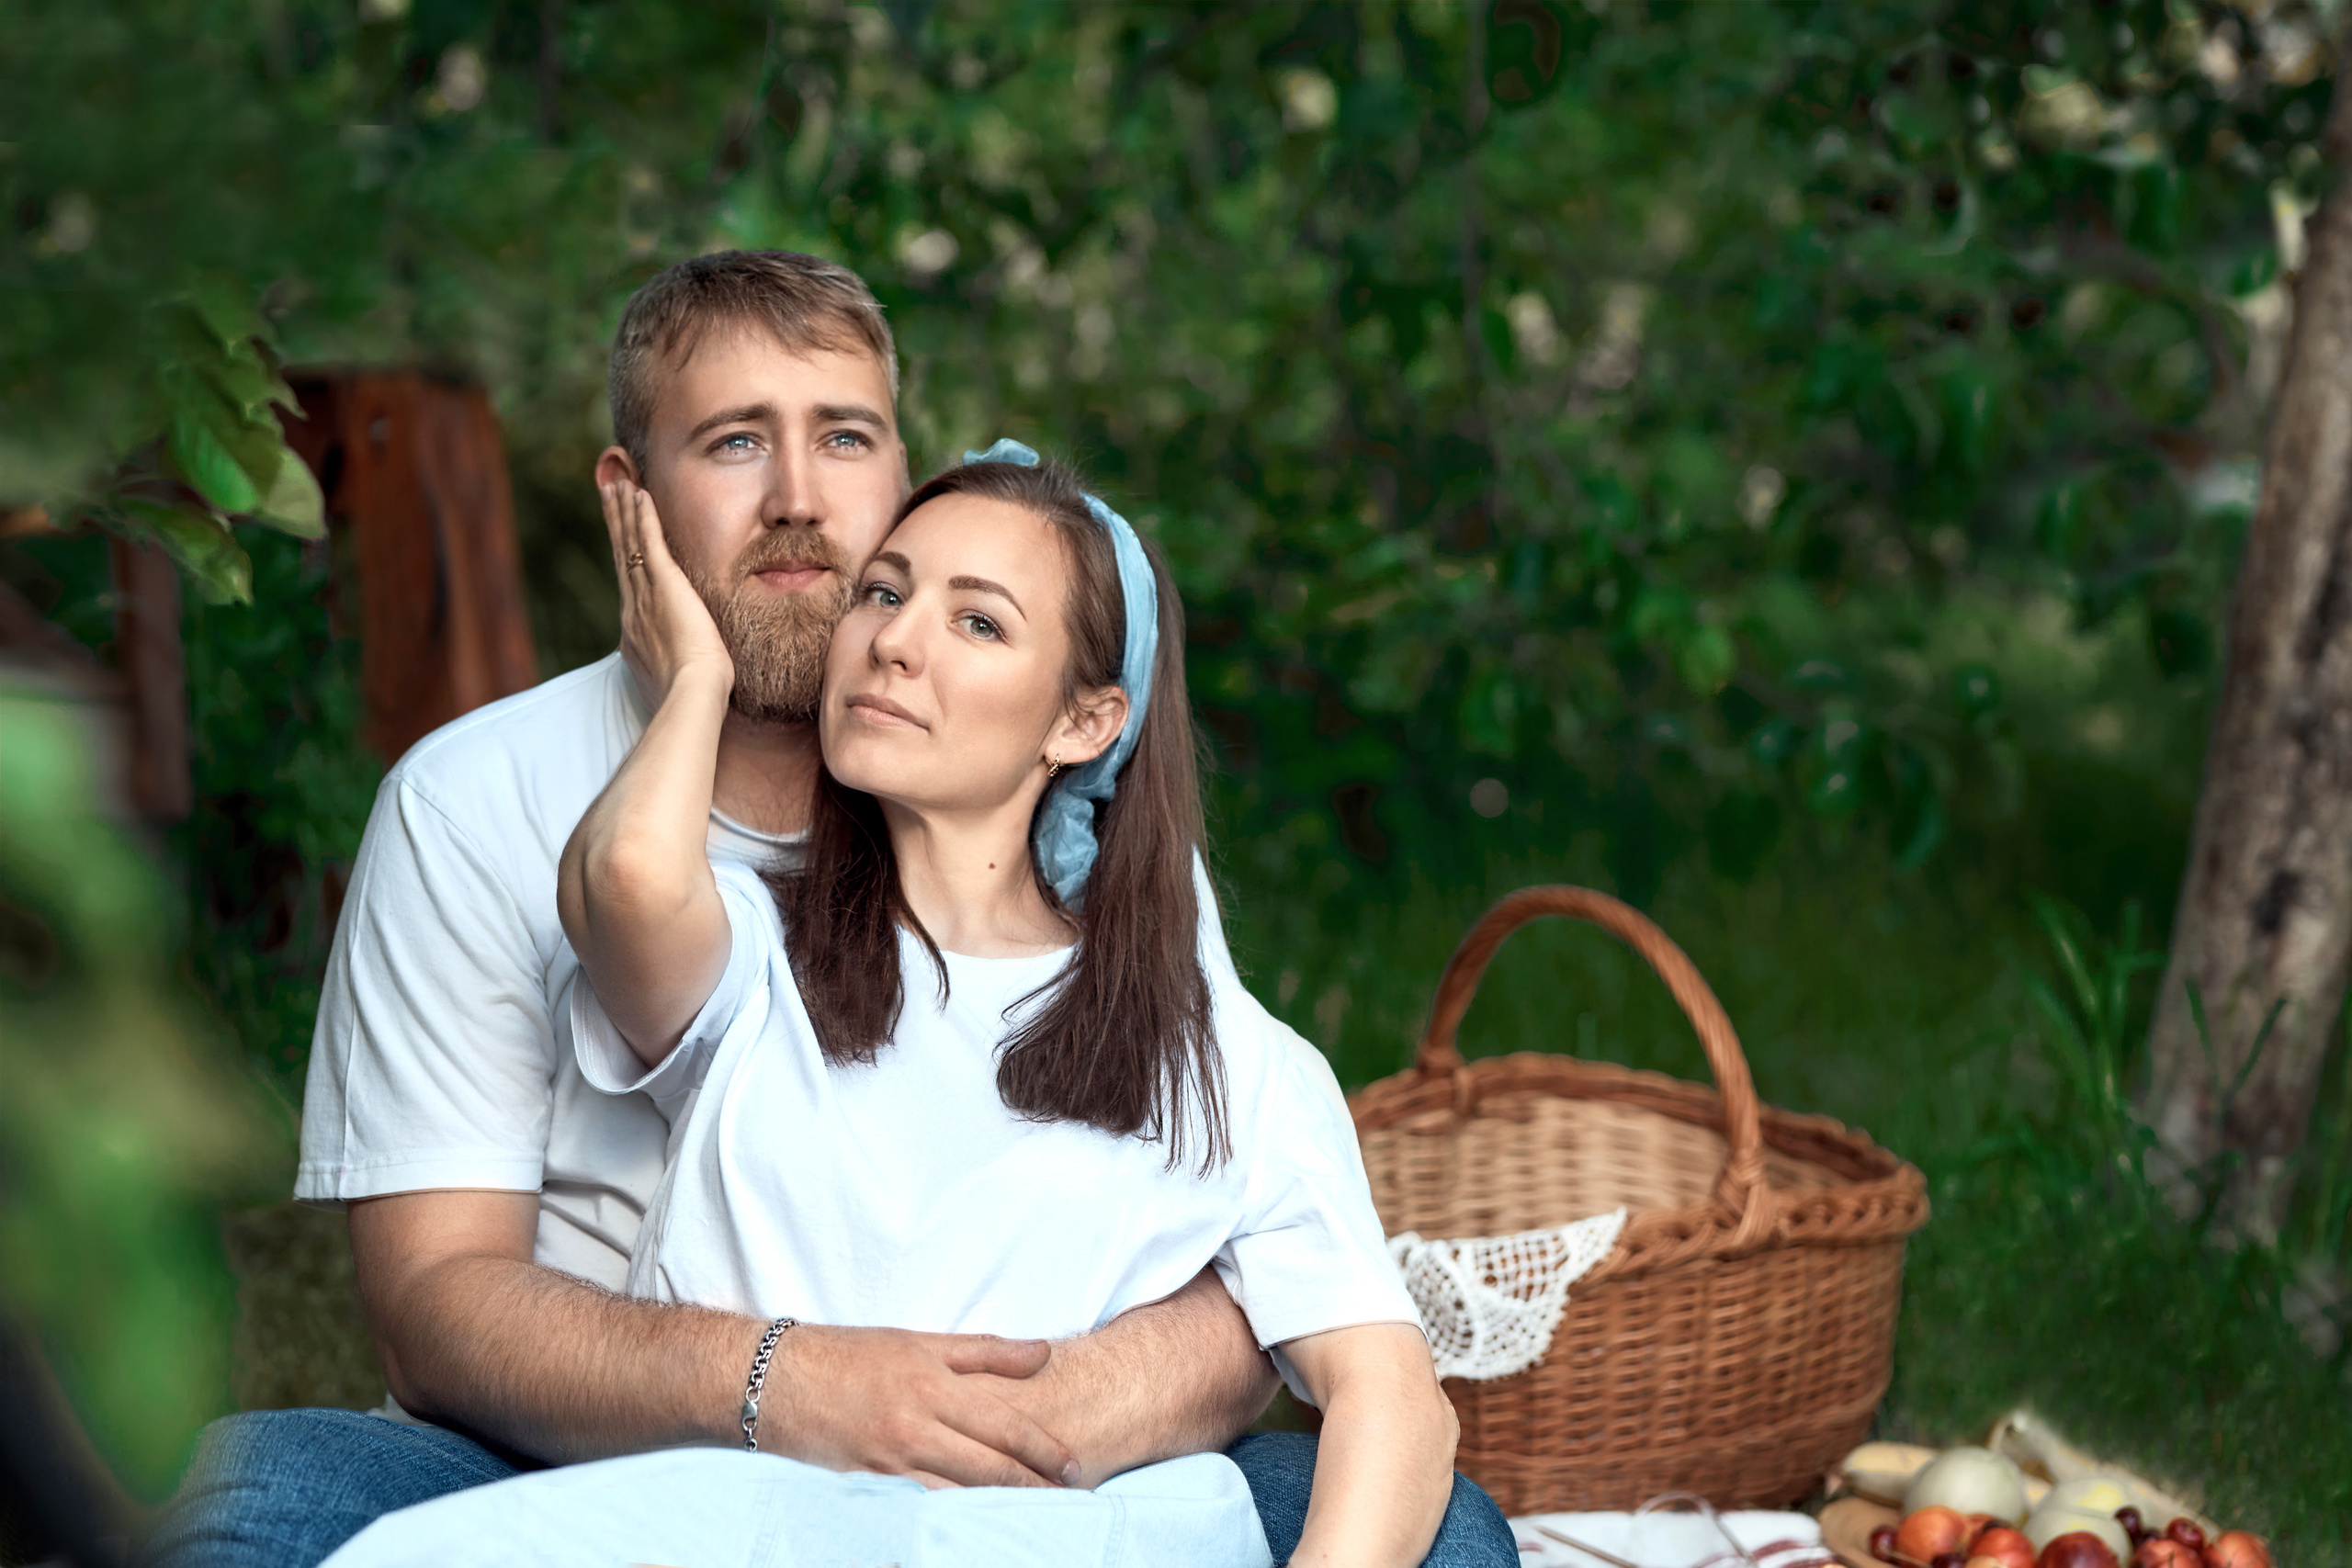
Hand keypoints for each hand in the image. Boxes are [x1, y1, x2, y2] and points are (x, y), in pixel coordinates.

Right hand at [601, 481, 732, 705]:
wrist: (690, 696)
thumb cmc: (692, 698)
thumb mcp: (675, 681)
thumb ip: (674, 668)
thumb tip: (682, 673)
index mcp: (637, 633)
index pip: (629, 586)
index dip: (624, 558)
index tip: (620, 541)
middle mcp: (633, 610)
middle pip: (621, 557)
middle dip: (616, 526)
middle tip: (609, 497)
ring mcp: (645, 595)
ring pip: (630, 545)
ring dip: (624, 513)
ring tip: (618, 487)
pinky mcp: (664, 584)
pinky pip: (649, 542)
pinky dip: (643, 517)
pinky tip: (640, 495)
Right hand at [758, 1324, 1080, 1489]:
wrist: (773, 1379)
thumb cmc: (850, 1355)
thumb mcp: (919, 1342)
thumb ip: (984, 1352)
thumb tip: (1043, 1352)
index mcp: (932, 1384)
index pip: (1005, 1424)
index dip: (1043, 1450)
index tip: (1073, 1467)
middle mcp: (915, 1425)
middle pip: (988, 1468)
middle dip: (1032, 1487)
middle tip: (1067, 1500)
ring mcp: (888, 1461)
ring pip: (958, 1496)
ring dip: (996, 1510)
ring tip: (1029, 1520)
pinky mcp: (865, 1486)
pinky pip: (918, 1509)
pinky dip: (948, 1520)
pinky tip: (971, 1528)